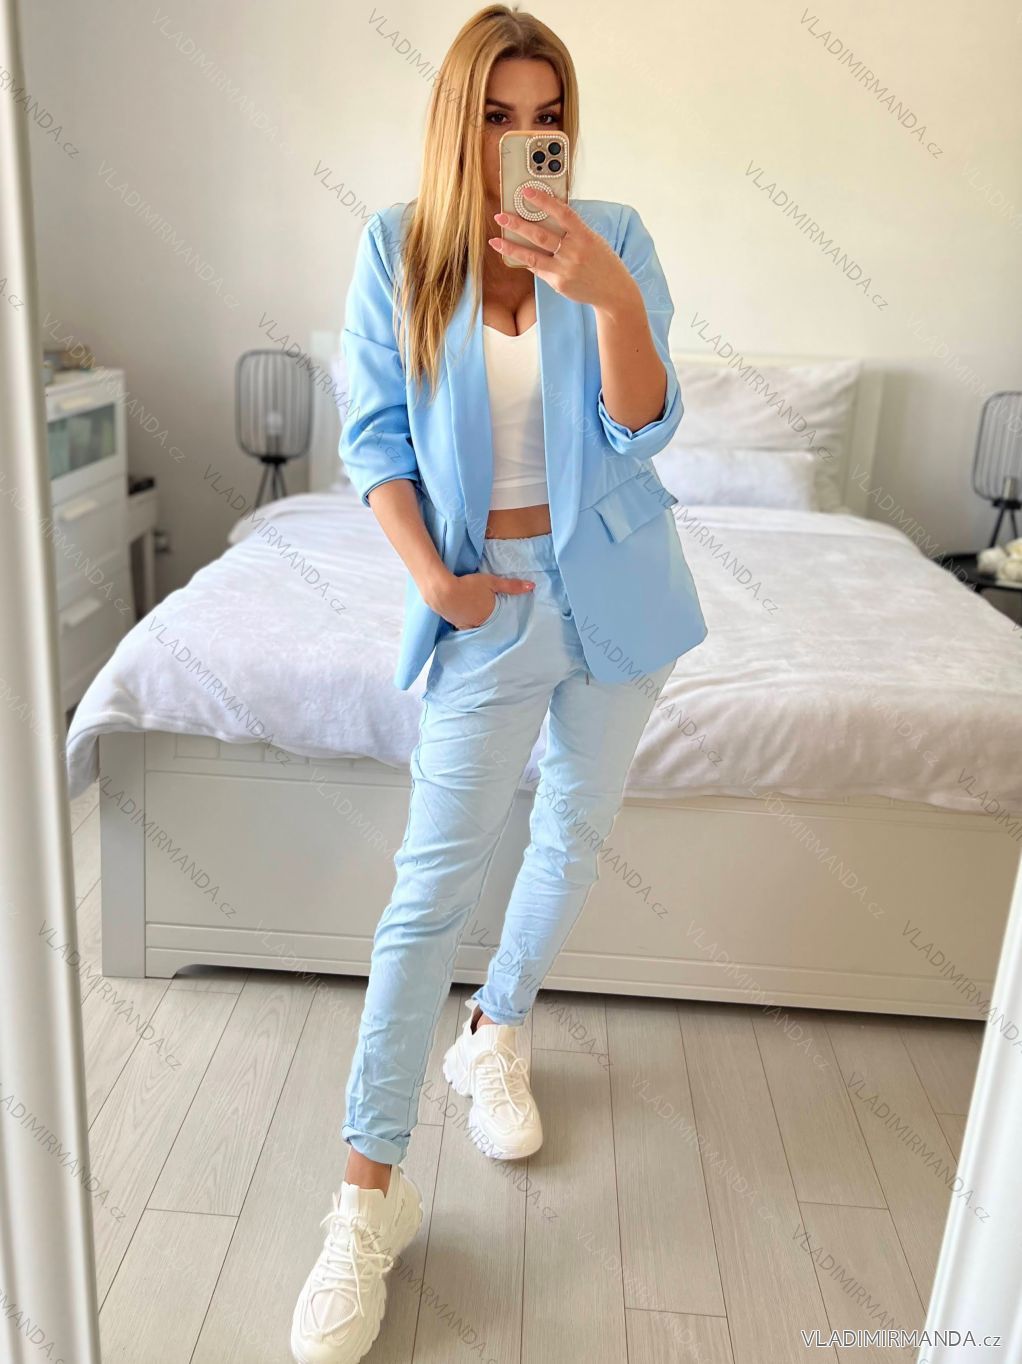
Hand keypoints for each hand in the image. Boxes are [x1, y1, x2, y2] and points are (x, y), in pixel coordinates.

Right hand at [428, 570, 533, 629]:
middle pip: (487, 624)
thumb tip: (533, 586)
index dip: (501, 619)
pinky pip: (463, 626)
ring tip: (478, 619)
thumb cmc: (468, 585)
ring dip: (477, 623)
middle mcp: (478, 623)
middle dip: (489, 622)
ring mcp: (465, 624)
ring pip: (475, 626)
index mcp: (489, 615)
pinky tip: (464, 619)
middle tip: (492, 620)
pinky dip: (465, 623)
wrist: (441, 590)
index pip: (499, 620)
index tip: (505, 621)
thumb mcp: (492, 582)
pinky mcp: (453, 622)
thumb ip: (512, 585)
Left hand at [488, 188, 639, 313]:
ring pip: (532, 256)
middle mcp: (574, 252)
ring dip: (511, 247)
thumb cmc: (602, 262)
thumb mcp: (593, 241)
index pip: (562, 213)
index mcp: (584, 236)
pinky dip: (525, 261)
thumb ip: (573, 231)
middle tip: (501, 216)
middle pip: (541, 235)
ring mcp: (565, 269)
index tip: (526, 191)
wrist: (613, 292)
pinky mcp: (559, 283)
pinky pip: (538, 269)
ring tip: (496, 240)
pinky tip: (512, 255)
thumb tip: (547, 218)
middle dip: (518, 224)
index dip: (543, 200)